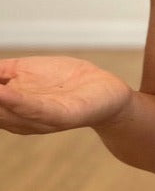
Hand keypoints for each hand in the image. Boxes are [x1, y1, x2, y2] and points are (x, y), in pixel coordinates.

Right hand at [0, 56, 132, 134]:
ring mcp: (39, 119)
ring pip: (6, 112)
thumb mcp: (25, 71)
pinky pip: (37, 110)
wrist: (108, 94)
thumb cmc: (66, 82)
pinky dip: (19, 102)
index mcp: (6, 105)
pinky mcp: (63, 116)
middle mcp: (18, 117)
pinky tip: (5, 92)